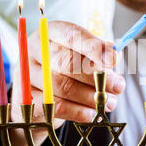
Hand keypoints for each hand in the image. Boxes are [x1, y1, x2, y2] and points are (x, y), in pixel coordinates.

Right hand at [9, 21, 124, 145]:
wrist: (38, 96)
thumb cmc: (64, 69)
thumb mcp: (80, 54)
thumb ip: (97, 52)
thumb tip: (113, 55)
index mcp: (50, 32)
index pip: (72, 34)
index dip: (94, 47)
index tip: (113, 60)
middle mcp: (36, 50)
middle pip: (67, 61)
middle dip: (97, 75)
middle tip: (118, 86)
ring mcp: (27, 74)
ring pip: (63, 86)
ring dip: (91, 96)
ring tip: (110, 102)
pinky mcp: (26, 99)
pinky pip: (55, 106)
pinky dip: (78, 112)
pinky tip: (92, 113)